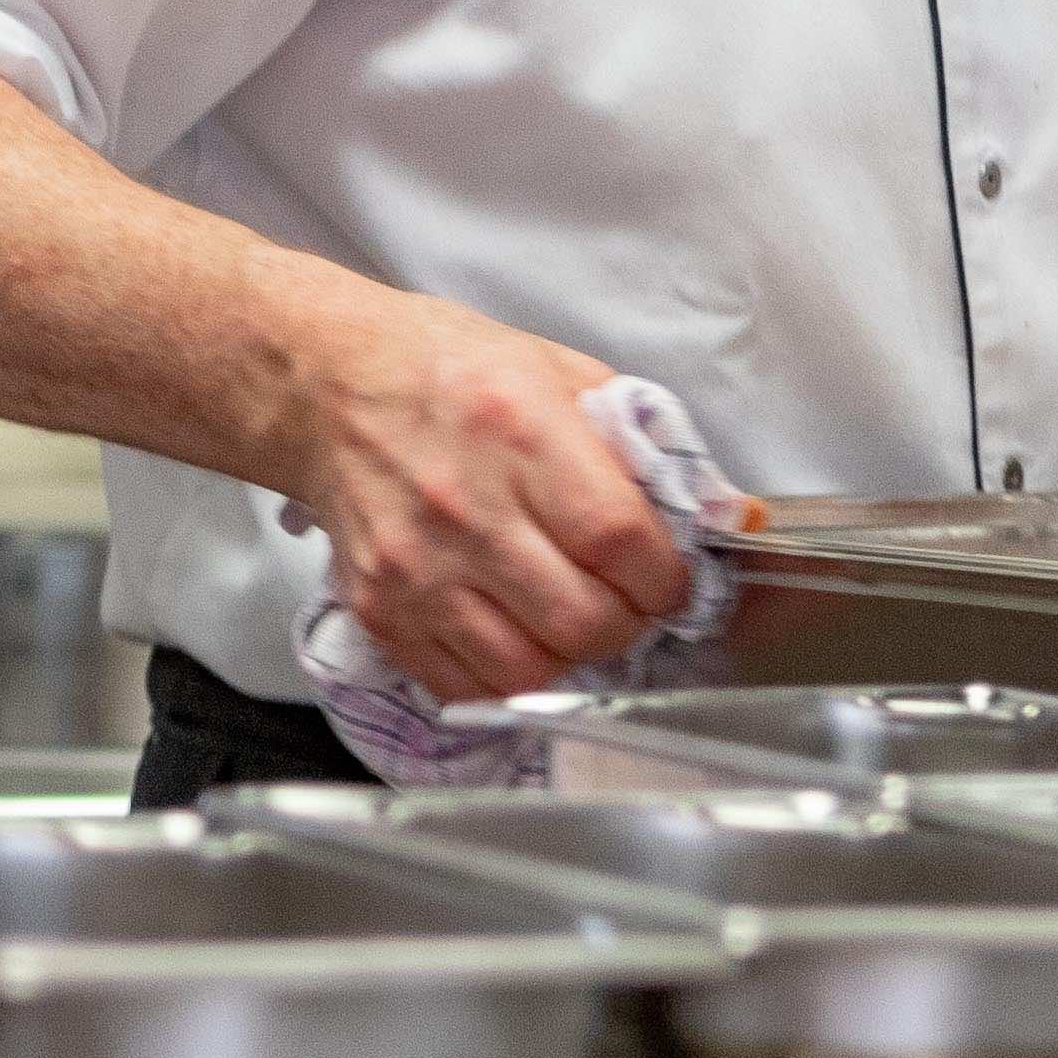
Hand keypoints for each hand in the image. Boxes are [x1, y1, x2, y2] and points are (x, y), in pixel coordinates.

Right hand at [269, 289, 694, 709]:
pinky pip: (465, 685)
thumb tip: (731, 512)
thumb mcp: (558, 372)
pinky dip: (508, 676)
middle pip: (584, 620)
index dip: (665, 578)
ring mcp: (416, 568)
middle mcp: (465, 507)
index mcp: (518, 431)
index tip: (668, 578)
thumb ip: (643, 442)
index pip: (621, 542)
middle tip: (624, 600)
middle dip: (628, 623)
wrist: (325, 389)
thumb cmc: (446, 372)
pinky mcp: (380, 609)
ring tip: (570, 618)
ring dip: (571, 656)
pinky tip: (516, 634)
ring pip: (530, 668)